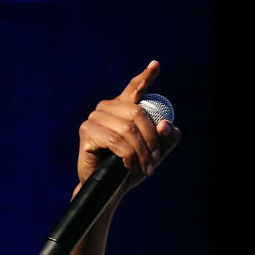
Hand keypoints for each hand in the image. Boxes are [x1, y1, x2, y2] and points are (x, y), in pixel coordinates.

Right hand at [76, 60, 180, 190]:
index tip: (156, 65)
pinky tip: (129, 167)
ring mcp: (94, 118)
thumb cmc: (131, 168)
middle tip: (154, 162)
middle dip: (152, 140)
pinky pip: (116, 142)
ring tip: (144, 169)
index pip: (135, 88)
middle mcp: (107, 108)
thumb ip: (167, 138)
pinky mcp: (87, 132)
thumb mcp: (156, 154)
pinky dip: (128, 157)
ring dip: (141, 153)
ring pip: (128, 130)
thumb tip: (165, 125)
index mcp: (123, 108)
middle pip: (138, 114)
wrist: (110, 189)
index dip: (145, 77)